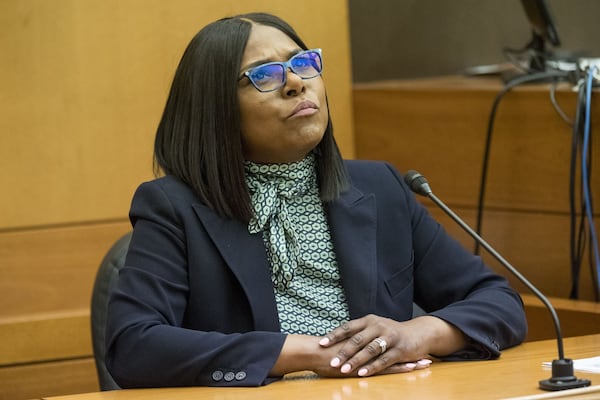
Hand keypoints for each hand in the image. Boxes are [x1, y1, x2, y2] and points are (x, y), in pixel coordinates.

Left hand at [318, 314, 464, 376]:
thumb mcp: (374, 328)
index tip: (321, 343)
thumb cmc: (390, 332)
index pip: (348, 327)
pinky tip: (362, 374)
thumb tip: (335, 338)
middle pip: (357, 339)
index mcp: (369, 320)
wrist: (418, 333)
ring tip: (344, 370)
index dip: (334, 335)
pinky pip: (383, 360)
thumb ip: (358, 332)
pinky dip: (372, 367)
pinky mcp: (399, 350)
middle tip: (332, 362)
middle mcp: (378, 326)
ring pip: (370, 350)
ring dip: (356, 361)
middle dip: (343, 352)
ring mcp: (389, 337)